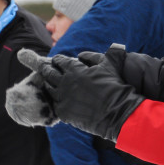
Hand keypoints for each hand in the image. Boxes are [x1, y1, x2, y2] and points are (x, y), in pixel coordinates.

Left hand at [13, 44, 143, 140]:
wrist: (117, 113)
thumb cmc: (115, 87)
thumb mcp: (111, 65)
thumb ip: (102, 55)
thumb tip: (94, 51)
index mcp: (74, 69)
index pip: (59, 61)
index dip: (58, 60)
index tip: (57, 61)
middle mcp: (64, 82)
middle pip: (48, 73)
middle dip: (47, 69)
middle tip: (46, 69)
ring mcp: (62, 98)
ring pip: (49, 89)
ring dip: (50, 85)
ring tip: (51, 84)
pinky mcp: (63, 112)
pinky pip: (55, 104)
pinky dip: (56, 101)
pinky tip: (59, 100)